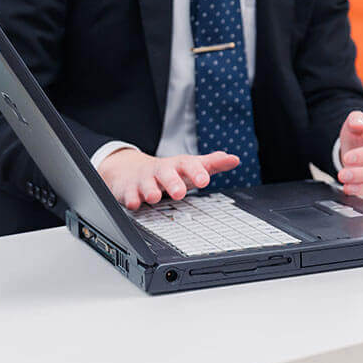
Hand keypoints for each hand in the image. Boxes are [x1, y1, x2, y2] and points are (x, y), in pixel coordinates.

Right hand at [97, 149, 240, 210]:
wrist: (132, 170)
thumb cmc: (169, 172)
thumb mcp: (190, 166)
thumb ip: (212, 164)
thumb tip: (234, 159)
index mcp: (178, 165)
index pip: (189, 164)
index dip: (197, 171)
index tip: (205, 180)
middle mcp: (161, 171)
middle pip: (166, 173)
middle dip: (172, 182)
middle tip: (179, 193)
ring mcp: (143, 180)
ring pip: (146, 185)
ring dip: (150, 191)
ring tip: (154, 197)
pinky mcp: (128, 190)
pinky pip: (128, 195)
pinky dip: (131, 199)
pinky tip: (134, 203)